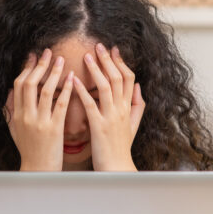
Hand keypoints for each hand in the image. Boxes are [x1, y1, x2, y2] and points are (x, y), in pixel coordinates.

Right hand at [5, 49, 74, 170]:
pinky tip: (72, 79)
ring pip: (45, 91)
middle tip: (48, 52)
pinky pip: (60, 105)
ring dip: (53, 73)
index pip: (18, 85)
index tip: (34, 56)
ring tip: (61, 60)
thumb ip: (10, 112)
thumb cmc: (29, 151)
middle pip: (30, 83)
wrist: (38, 171)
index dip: (26, 68)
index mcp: (17, 115)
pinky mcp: (54, 129)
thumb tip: (9, 94)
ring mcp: (40, 122)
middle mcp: (26, 116)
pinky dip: (66, 90)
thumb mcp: (15, 130)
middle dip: (39, 65)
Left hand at [73, 44, 144, 170]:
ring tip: (87, 56)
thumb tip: (138, 86)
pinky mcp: (98, 126)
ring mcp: (110, 117)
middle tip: (98, 45)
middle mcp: (121, 109)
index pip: (128, 78)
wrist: (117, 168)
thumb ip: (138, 105)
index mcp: (129, 107)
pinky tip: (74, 79)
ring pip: (106, 87)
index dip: (121, 62)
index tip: (113, 49)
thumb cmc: (121, 147)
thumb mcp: (134, 125)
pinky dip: (83, 90)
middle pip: (117, 78)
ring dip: (96, 69)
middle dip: (108, 60)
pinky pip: (90, 104)